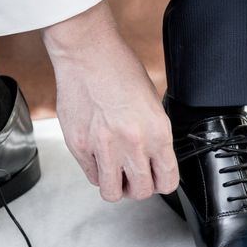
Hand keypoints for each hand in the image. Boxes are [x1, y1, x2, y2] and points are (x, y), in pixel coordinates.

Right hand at [41, 0, 178, 200]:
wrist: (87, 53)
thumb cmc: (118, 68)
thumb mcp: (151, 101)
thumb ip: (153, 133)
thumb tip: (152, 156)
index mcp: (157, 131)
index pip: (167, 180)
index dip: (162, 182)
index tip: (156, 178)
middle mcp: (132, 143)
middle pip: (141, 192)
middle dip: (139, 188)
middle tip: (133, 176)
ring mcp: (103, 147)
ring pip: (112, 192)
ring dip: (116, 186)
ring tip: (114, 172)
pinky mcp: (79, 146)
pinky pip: (91, 175)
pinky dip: (96, 171)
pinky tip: (98, 156)